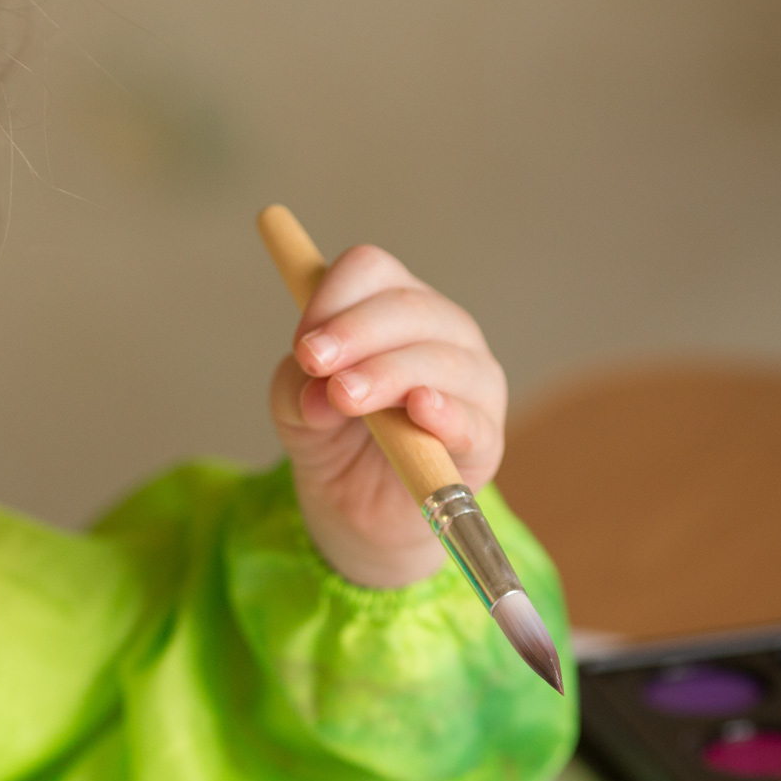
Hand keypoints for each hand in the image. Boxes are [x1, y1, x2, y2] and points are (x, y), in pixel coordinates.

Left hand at [268, 245, 506, 588]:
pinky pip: (473, 421)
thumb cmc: (333, 437)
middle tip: (314, 364)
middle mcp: (442, 332)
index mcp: (393, 307)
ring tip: (344, 397)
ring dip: (387, 374)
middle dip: (354, 333)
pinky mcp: (485, 440)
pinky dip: (447, 413)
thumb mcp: (295, 407)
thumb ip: (297, 388)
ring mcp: (472, 382)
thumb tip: (319, 392)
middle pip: (407, 307)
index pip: (370, 270)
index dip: (331, 298)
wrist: (357, 510)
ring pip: (439, 359)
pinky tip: (421, 408)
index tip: (300, 344)